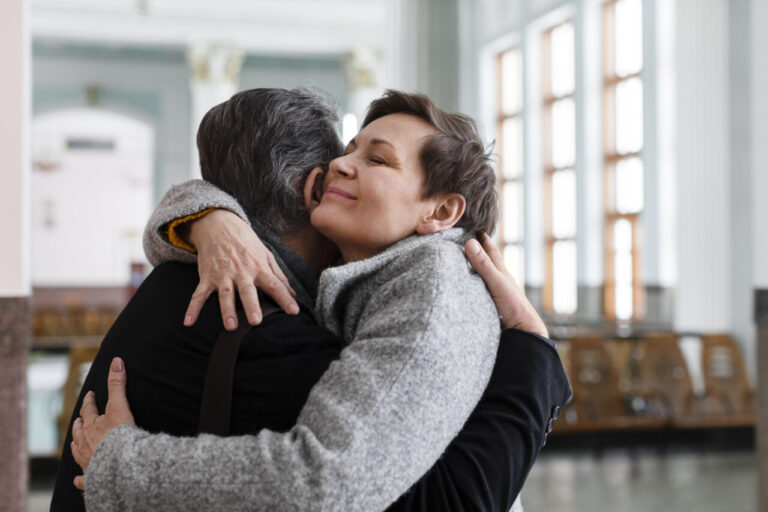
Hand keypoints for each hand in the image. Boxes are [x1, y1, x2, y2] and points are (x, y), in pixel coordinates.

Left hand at [71, 357, 135, 490]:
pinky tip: (77, 479)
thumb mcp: (120, 406)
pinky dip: (80, 478)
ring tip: (75, 442)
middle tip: (78, 419)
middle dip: (79, 423)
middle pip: (79, 430)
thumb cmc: (119, 437)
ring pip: (77, 450)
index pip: (88, 409)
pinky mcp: (91, 476)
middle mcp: (85, 442)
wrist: (120, 466)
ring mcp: (86, 459)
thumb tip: (116, 360)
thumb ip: (118, 384)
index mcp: (92, 425)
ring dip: (76, 445)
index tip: (89, 395)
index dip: (89, 401)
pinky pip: (83, 477)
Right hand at [185, 209, 299, 330]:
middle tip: (256, 321)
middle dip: (251, 306)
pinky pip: (199, 294)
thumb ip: (279, 275)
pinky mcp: (207, 276)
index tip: (294, 311)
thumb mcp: (265, 254)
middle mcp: (241, 272)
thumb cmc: (245, 242)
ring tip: (231, 326)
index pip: (275, 284)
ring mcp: (222, 275)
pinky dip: (193, 308)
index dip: (285, 298)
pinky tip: (189, 322)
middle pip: (247, 291)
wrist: (218, 224)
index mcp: (258, 267)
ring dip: (227, 310)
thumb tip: (293, 293)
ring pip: (225, 294)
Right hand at [465, 233, 547, 337]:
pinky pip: (482, 290)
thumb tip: (470, 242)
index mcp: (501, 272)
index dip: (484, 239)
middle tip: (473, 239)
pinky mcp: (493, 306)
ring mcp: (497, 293)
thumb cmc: (513, 306)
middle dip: (482, 249)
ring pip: (487, 275)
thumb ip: (483, 264)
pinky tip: (474, 287)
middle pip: (490, 261)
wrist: (523, 331)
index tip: (476, 228)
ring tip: (471, 261)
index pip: (491, 251)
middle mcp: (500, 280)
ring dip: (480, 267)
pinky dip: (477, 284)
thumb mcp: (496, 282)